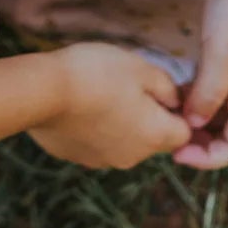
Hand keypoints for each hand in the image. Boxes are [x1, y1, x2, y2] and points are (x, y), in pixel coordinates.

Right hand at [28, 42, 192, 170]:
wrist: (43, 91)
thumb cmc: (97, 74)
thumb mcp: (140, 67)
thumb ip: (167, 86)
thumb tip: (175, 100)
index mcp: (155, 135)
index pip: (184, 132)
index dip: (177, 110)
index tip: (159, 88)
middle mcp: (133, 156)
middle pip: (152, 138)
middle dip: (146, 115)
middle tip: (126, 85)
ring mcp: (103, 160)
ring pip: (123, 141)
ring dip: (119, 122)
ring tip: (98, 92)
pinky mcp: (77, 157)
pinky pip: (95, 143)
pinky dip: (92, 127)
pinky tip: (78, 104)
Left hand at [173, 0, 227, 170]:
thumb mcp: (222, 49)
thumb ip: (209, 91)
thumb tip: (192, 124)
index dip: (211, 158)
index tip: (177, 153)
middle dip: (210, 148)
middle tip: (174, 144)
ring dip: (204, 125)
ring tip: (172, 122)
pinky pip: (218, 90)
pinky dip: (201, 99)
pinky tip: (178, 94)